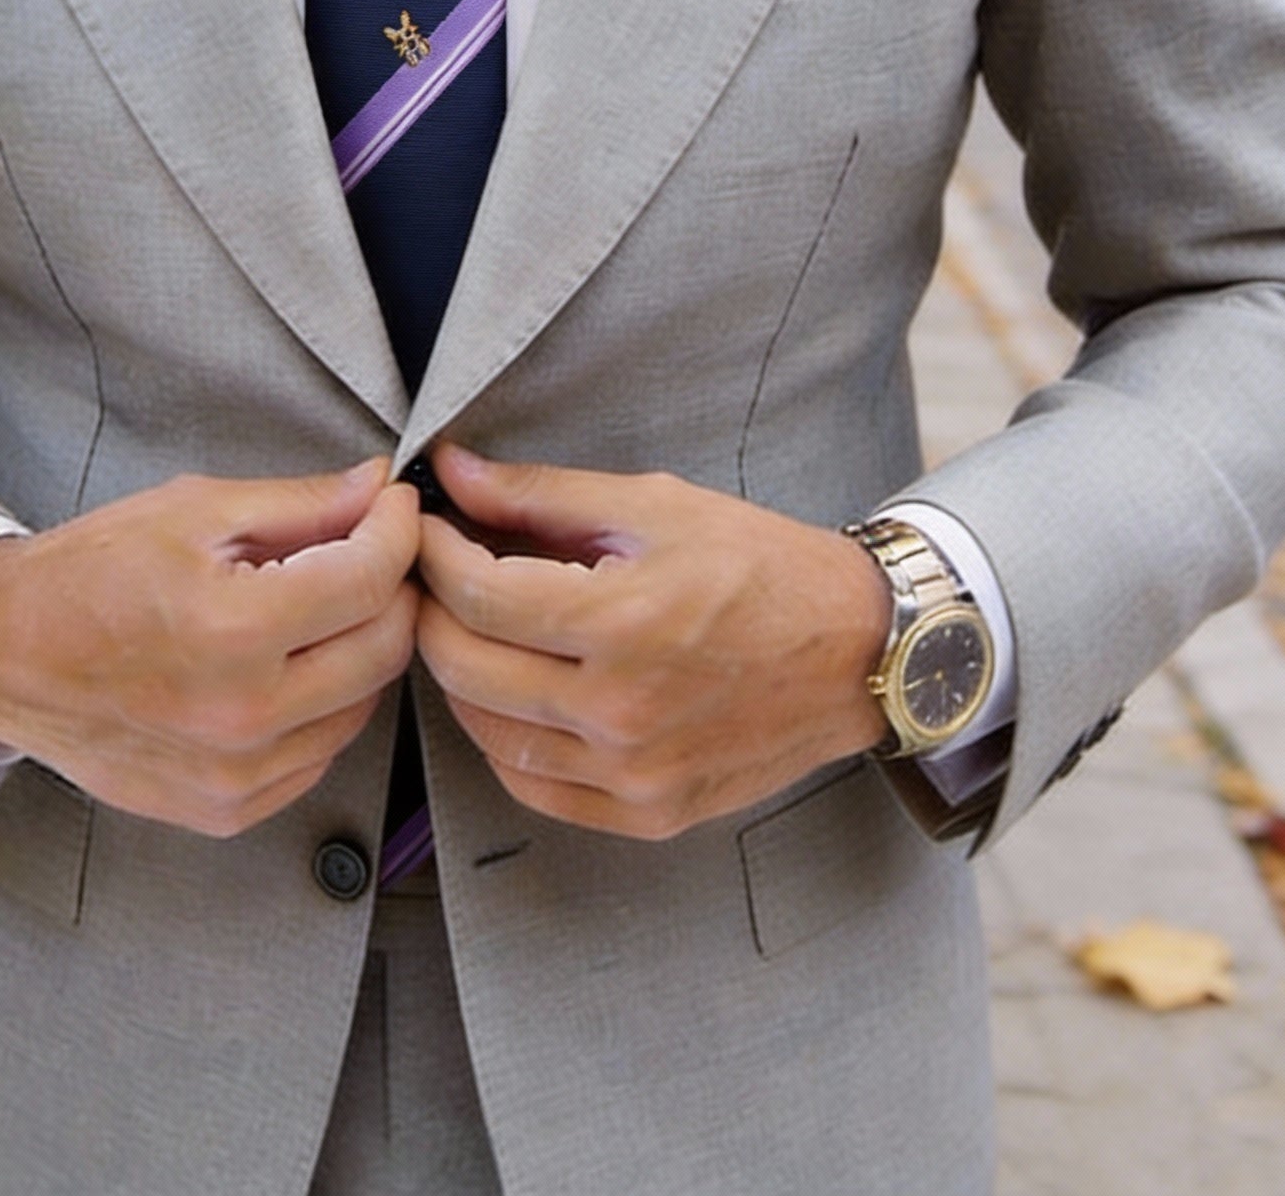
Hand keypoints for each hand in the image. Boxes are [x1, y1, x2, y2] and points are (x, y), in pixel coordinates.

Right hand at [0, 460, 420, 836]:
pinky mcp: (227, 809)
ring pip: (362, 705)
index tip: (392, 506)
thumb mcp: (195, 510)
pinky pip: (319, 754)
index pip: (370, 579)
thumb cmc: (92, 571)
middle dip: (392, 587)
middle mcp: (242, 715)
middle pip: (384, 647)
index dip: (397, 530)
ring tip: (320, 605)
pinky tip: (286, 665)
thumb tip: (378, 488)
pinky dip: (323, 705)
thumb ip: (302, 503)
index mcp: (234, 630)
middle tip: (368, 549)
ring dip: (360, 647)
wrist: (6, 654)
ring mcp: (236, 775)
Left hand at [414, 446, 891, 839]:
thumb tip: (452, 470)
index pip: (475, 594)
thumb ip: (541, 493)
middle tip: (434, 575)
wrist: (859, 651)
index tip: (425, 527)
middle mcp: (621, 711)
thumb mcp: (654, 505)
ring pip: (487, 734)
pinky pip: (534, 787)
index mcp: (622, 622)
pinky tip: (514, 694)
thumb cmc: (762, 566)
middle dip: (431, 611)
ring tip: (472, 629)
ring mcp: (633, 774)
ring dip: (461, 677)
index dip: (432, 553)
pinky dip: (503, 741)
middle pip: (464, 667)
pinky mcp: (648, 814)